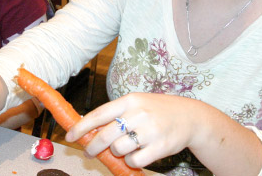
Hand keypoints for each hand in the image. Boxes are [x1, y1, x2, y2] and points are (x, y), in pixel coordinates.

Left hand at [65, 93, 204, 168]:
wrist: (191, 117)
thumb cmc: (158, 110)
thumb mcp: (137, 104)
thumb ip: (115, 114)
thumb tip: (88, 127)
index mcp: (129, 100)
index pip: (98, 114)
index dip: (81, 127)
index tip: (70, 135)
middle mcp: (138, 113)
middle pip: (105, 135)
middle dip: (92, 147)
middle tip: (88, 152)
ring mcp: (150, 131)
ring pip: (118, 149)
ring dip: (116, 152)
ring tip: (123, 148)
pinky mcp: (160, 147)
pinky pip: (134, 160)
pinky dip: (131, 161)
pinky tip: (137, 155)